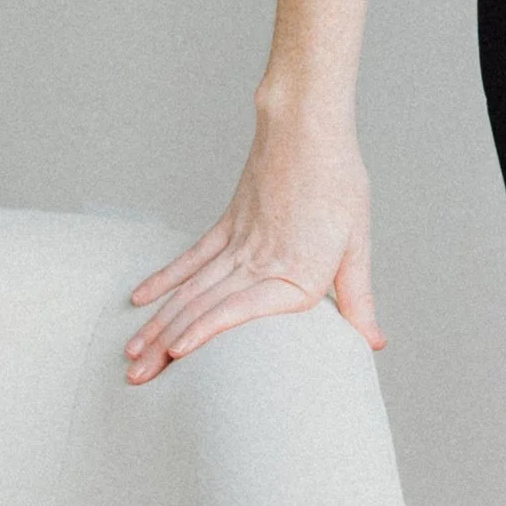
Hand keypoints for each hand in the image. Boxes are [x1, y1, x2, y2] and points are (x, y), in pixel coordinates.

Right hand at [123, 104, 382, 379]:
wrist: (308, 127)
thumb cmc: (339, 183)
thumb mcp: (357, 244)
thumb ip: (358, 298)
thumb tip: (374, 343)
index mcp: (293, 274)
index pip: (239, 310)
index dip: (205, 333)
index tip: (176, 354)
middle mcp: (258, 262)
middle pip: (202, 308)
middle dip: (166, 346)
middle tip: (135, 377)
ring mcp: (236, 242)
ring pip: (189, 290)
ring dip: (158, 322)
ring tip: (131, 353)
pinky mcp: (226, 225)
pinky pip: (190, 259)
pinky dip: (163, 280)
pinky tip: (141, 299)